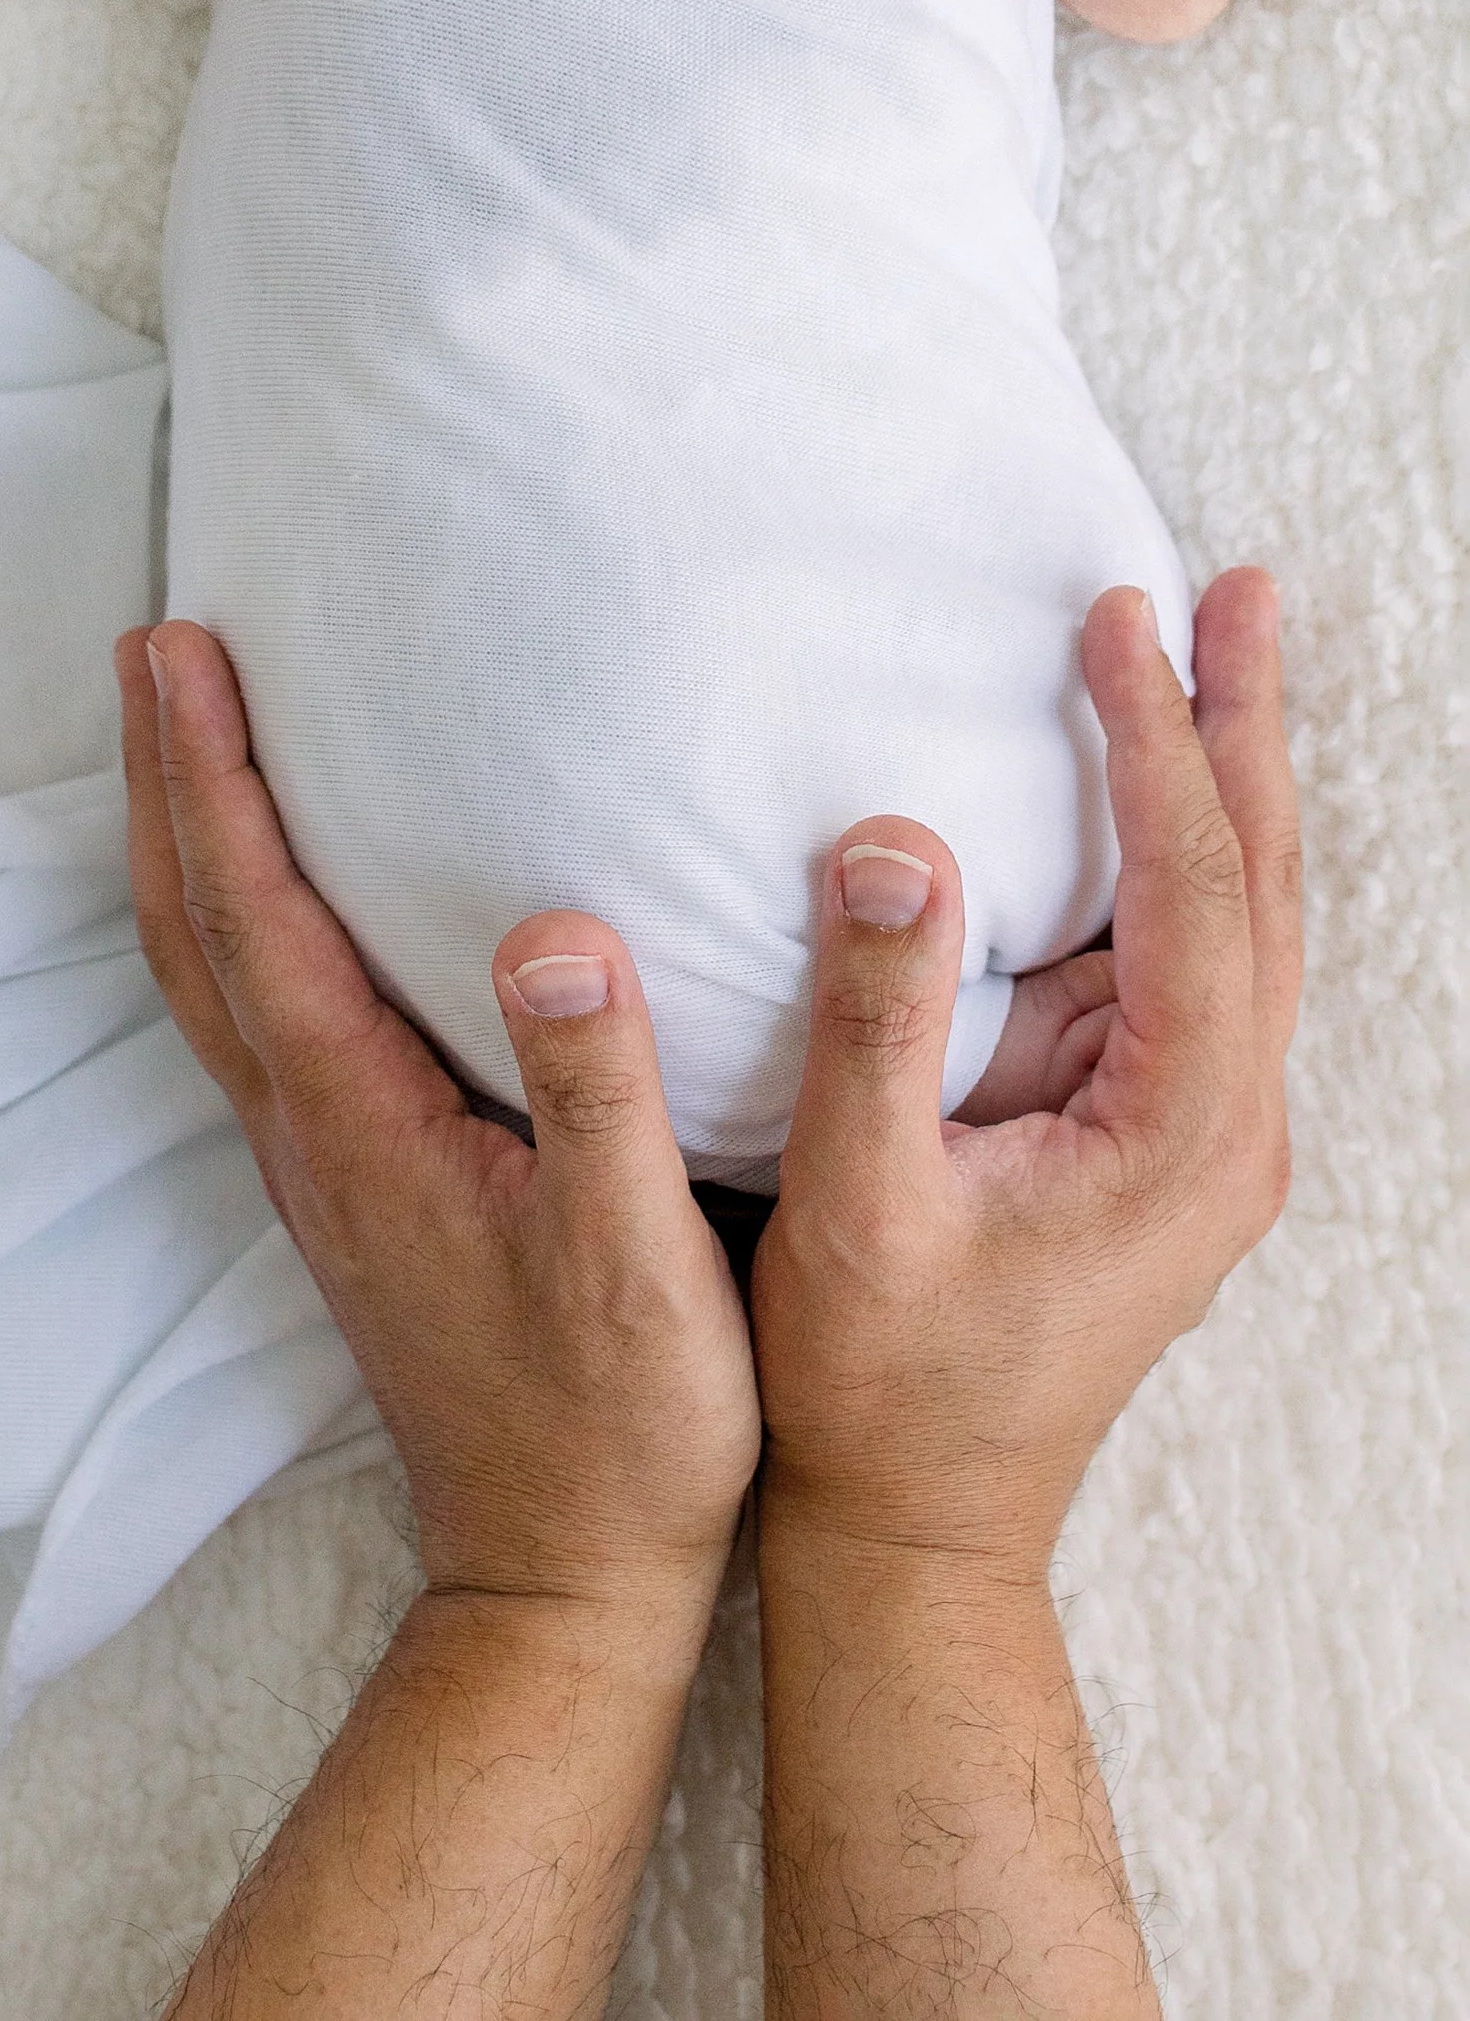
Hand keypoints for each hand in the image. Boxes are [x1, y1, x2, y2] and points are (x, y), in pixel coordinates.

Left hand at [120, 621, 760, 1619]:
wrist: (560, 1581)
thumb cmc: (618, 1430)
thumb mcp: (637, 1262)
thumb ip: (597, 1093)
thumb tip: (555, 926)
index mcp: (357, 1122)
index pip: (255, 911)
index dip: (214, 770)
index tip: (181, 645)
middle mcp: (306, 1130)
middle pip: (191, 922)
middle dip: (166, 772)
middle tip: (152, 641)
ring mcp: (315, 1162)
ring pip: (205, 967)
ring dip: (183, 836)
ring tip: (183, 729)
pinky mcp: (348, 1184)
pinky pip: (249, 1009)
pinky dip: (230, 911)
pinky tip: (274, 886)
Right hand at [752, 571, 1299, 1575]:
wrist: (918, 1532)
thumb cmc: (879, 1385)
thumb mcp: (858, 1202)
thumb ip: (877, 1023)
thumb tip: (894, 840)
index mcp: (1179, 1134)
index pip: (1195, 893)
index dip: (1159, 743)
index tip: (1117, 618)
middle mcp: (1224, 1129)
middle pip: (1263, 887)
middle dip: (1246, 728)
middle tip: (1240, 589)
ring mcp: (1201, 1139)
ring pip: (1246, 920)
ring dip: (1229, 782)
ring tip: (1217, 646)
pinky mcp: (1158, 1144)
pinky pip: (1195, 966)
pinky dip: (1185, 855)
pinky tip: (1150, 796)